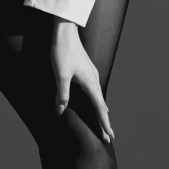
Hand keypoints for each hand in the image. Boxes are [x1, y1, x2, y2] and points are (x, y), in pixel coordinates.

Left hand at [51, 19, 114, 143]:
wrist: (66, 32)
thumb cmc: (63, 52)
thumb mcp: (60, 74)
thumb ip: (62, 94)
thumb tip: (60, 111)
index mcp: (90, 83)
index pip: (99, 108)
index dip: (103, 123)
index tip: (108, 135)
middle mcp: (94, 80)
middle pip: (102, 105)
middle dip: (104, 121)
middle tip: (109, 136)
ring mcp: (92, 74)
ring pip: (99, 98)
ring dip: (102, 112)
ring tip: (104, 123)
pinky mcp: (88, 70)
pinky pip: (96, 91)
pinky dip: (98, 102)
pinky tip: (97, 102)